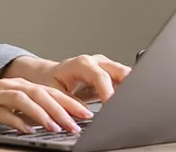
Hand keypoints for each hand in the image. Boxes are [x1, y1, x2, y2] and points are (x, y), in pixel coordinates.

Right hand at [0, 77, 92, 133]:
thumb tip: (56, 121)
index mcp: (21, 86)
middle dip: (63, 108)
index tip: (88, 114)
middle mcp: (12, 87)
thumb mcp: (9, 104)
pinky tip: (27, 130)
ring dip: (44, 114)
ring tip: (57, 127)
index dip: (71, 102)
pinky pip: (4, 113)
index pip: (52, 92)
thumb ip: (30, 110)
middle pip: (43, 94)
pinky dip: (18, 121)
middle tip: (79, 123)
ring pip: (27, 101)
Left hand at [3, 54, 131, 102]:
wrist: (45, 74)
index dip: (109, 92)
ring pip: (126, 74)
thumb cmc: (47, 81)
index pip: (101, 77)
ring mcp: (104, 66)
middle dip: (129, 86)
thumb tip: (85, 114)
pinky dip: (127, 91)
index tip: (113, 107)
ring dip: (130, 89)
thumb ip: (70, 102)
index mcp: (81, 64)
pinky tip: (127, 102)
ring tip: (130, 105)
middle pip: (120, 71)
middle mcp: (95, 61)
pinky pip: (123, 80)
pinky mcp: (109, 74)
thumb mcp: (54, 93)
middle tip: (130, 104)